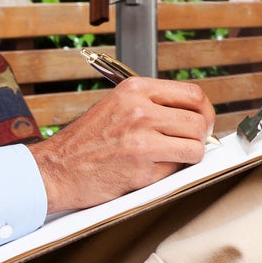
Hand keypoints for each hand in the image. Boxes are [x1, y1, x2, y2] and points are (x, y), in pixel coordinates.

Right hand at [29, 77, 214, 214]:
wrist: (56, 169)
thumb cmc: (86, 141)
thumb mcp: (117, 105)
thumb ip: (152, 104)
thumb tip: (192, 113)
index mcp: (135, 89)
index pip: (192, 94)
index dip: (205, 110)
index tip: (203, 121)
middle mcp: (140, 110)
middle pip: (198, 121)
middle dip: (200, 136)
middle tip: (190, 143)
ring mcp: (142, 139)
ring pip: (194, 147)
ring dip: (188, 156)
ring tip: (170, 157)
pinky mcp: (141, 167)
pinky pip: (176, 169)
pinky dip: (169, 172)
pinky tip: (148, 169)